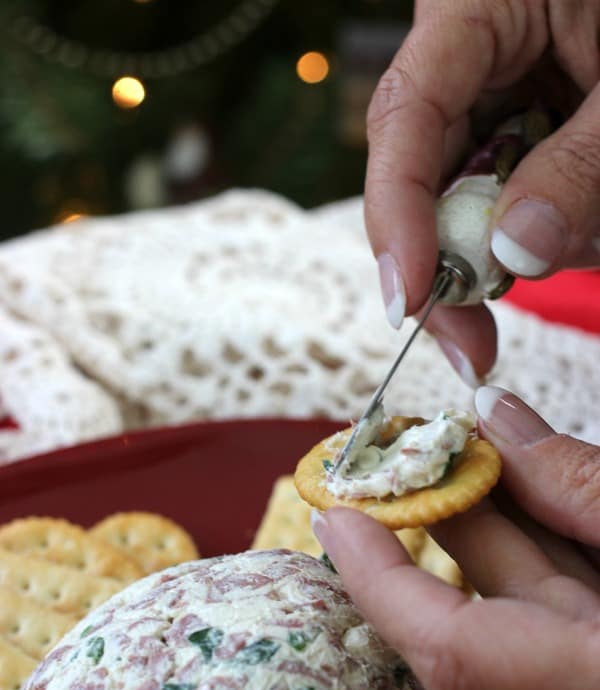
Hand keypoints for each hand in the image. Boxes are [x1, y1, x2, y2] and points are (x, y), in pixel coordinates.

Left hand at [312, 386, 599, 689]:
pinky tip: (514, 475)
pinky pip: (550, 588)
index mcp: (595, 676)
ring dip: (477, 513)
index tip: (336, 517)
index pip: (450, 649)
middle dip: (422, 520)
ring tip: (450, 442)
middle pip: (466, 610)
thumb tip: (494, 418)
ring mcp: (592, 670)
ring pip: (510, 593)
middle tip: (390, 449)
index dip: (380, 582)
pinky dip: (527, 529)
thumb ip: (579, 482)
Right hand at [367, 0, 599, 383]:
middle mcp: (463, 64)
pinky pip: (502, 205)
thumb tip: (513, 254)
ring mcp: (485, 106)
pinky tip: (582, 224)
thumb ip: (581, 165)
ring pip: (461, 206)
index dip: (395, 212)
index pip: (405, 113)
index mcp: (475, 11)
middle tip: (474, 346)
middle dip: (450, 265)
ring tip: (594, 226)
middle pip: (417, 179)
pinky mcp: (509, 138)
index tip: (408, 297)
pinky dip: (539, 235)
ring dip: (511, 252)